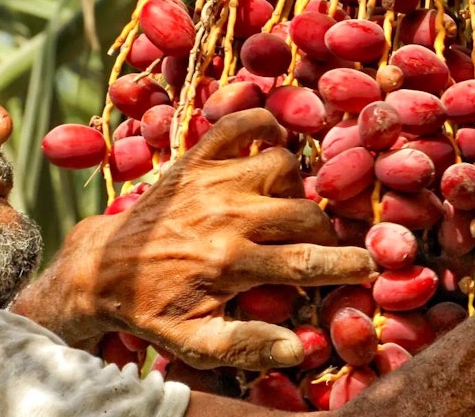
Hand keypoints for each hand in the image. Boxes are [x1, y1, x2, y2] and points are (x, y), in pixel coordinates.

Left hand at [22, 108, 374, 370]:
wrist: (102, 269)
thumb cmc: (154, 307)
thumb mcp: (195, 341)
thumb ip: (247, 344)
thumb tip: (298, 348)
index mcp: (230, 263)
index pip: (307, 263)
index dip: (347, 264)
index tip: (372, 265)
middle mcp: (227, 216)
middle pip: (304, 213)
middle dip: (323, 231)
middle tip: (318, 243)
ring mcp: (211, 180)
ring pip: (283, 166)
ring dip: (294, 186)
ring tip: (286, 205)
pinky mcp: (194, 158)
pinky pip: (240, 125)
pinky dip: (263, 125)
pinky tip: (274, 144)